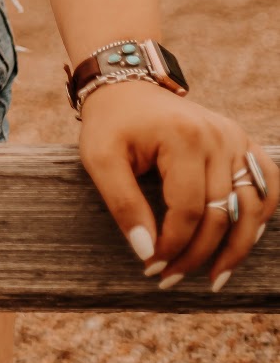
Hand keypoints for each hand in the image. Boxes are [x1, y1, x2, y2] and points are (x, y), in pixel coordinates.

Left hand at [77, 78, 277, 290]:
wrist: (126, 84)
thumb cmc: (110, 123)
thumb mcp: (100, 159)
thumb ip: (122, 204)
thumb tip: (146, 251)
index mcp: (183, 138)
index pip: (188, 211)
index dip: (172, 246)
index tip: (150, 267)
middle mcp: (217, 136)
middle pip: (220, 214)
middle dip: (196, 255)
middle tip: (169, 278)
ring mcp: (234, 138)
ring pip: (252, 206)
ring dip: (237, 248)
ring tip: (213, 277)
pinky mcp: (241, 141)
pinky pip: (267, 184)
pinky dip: (260, 215)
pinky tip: (242, 240)